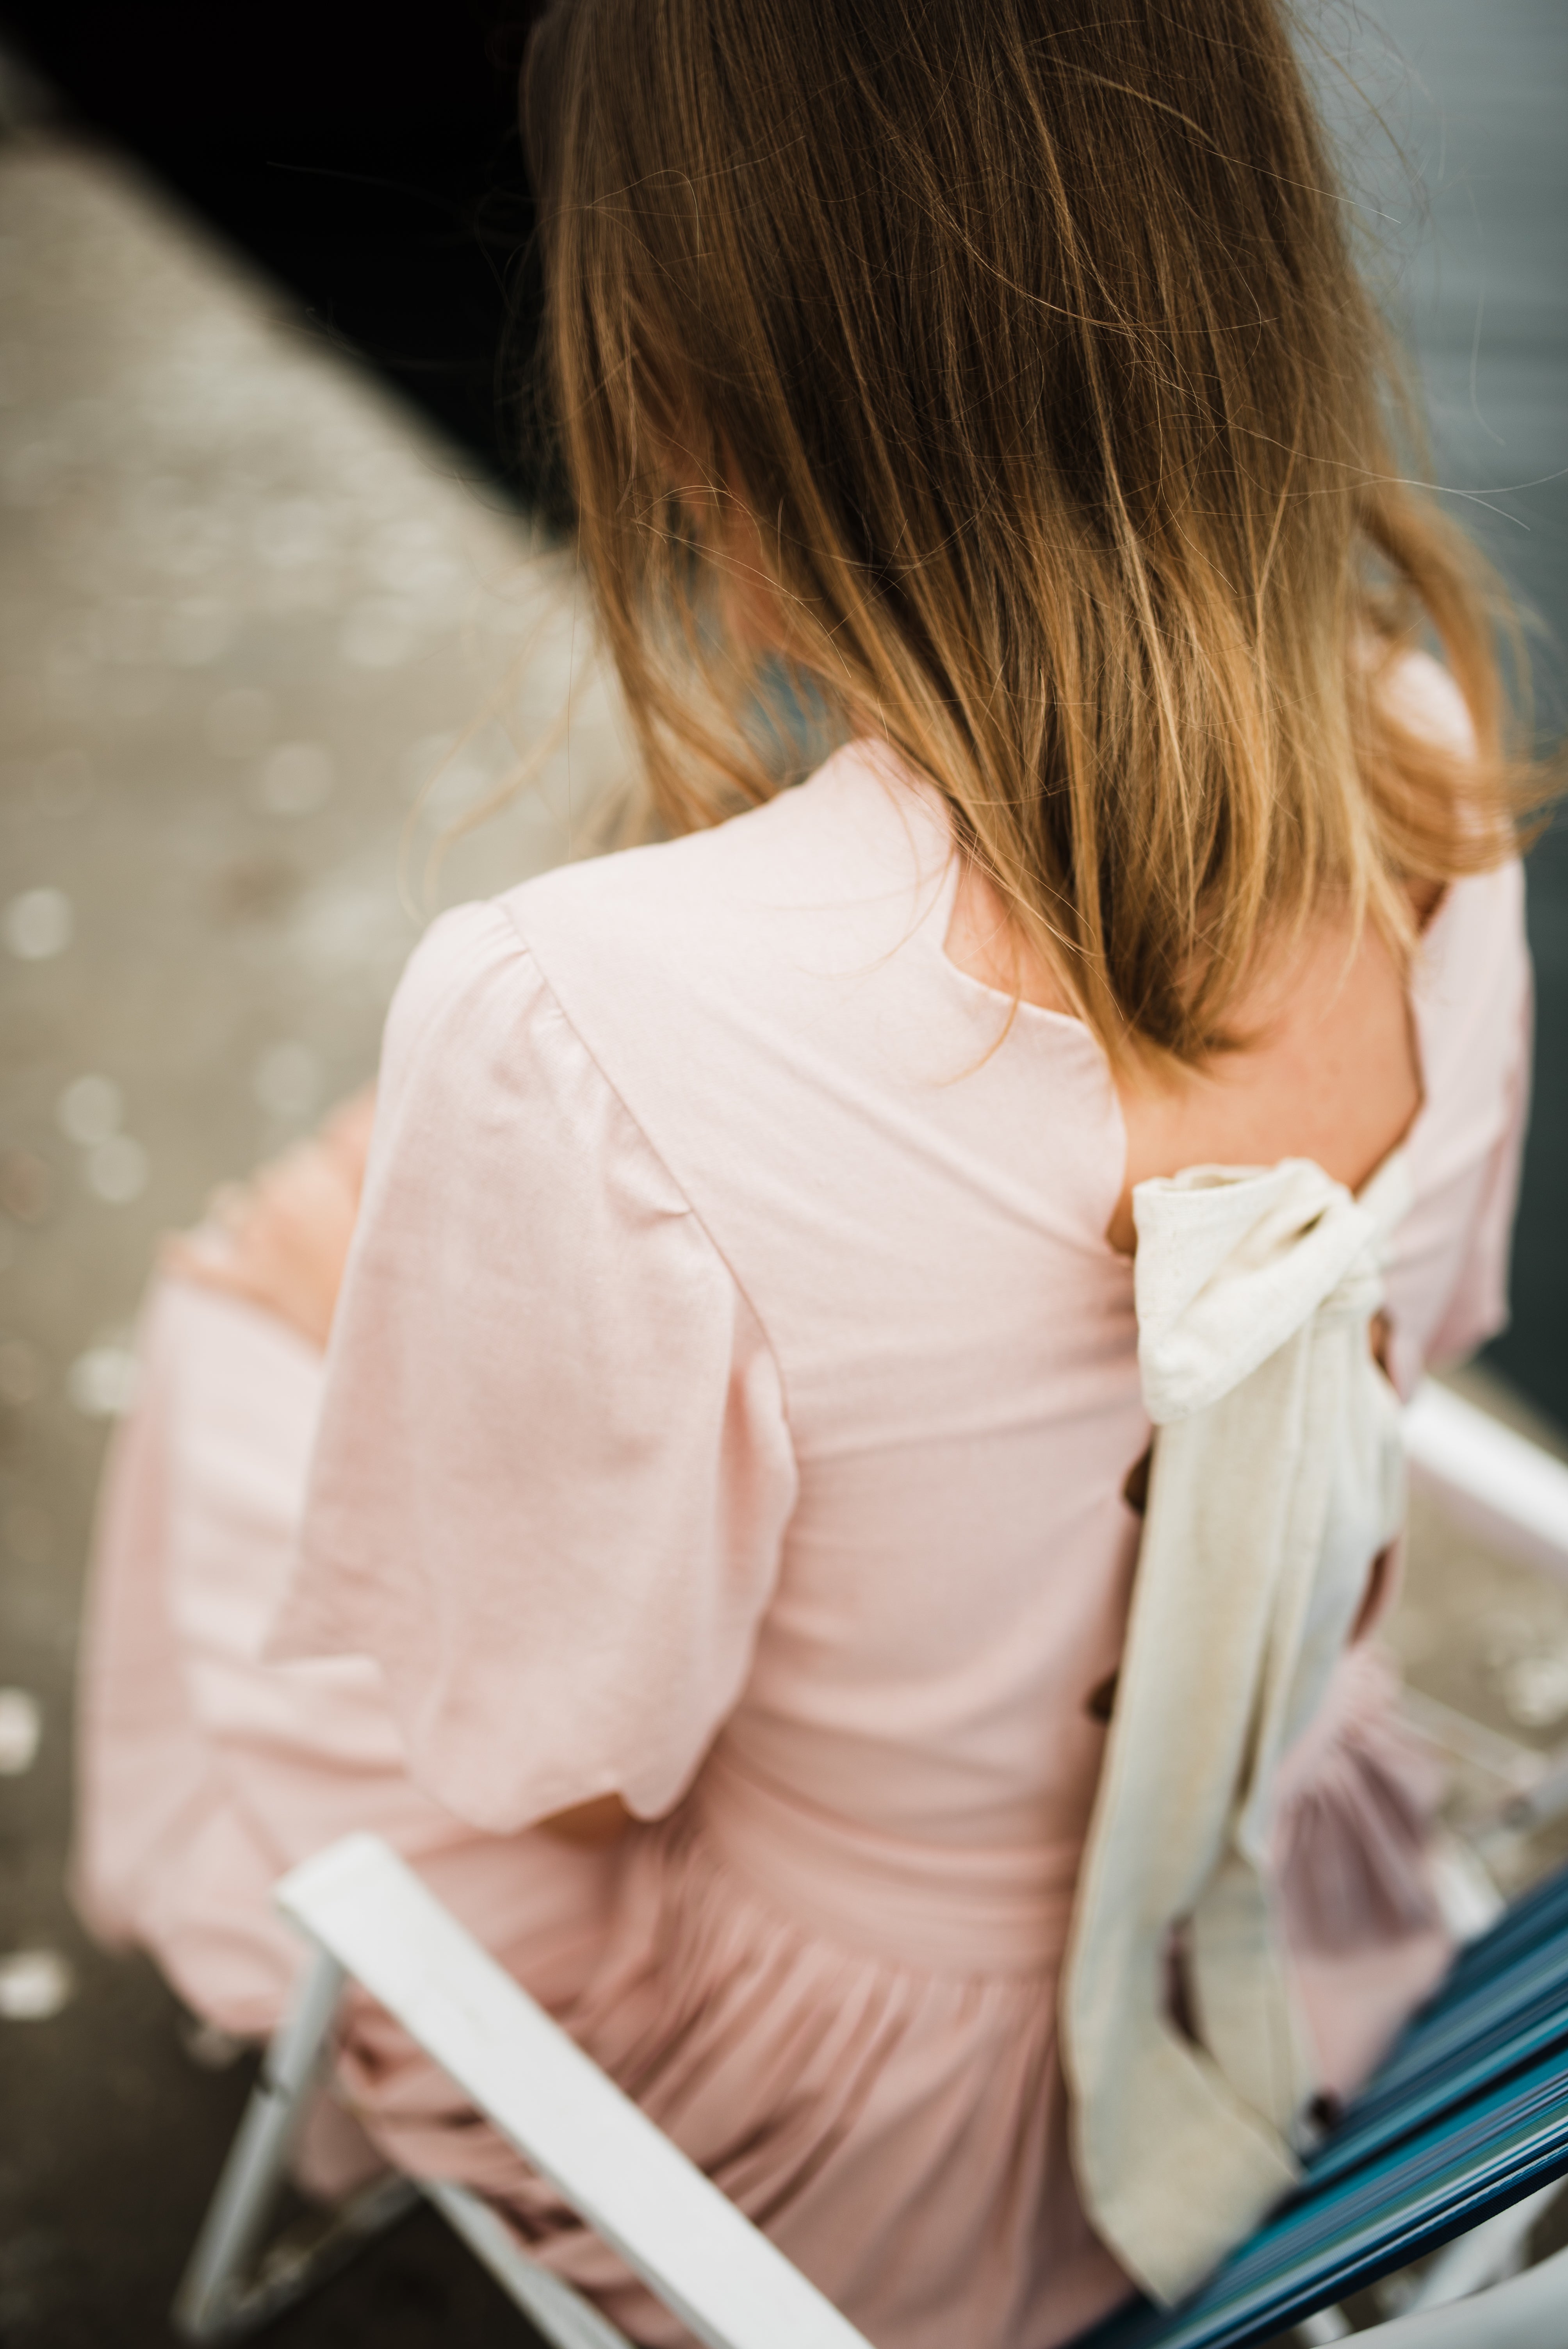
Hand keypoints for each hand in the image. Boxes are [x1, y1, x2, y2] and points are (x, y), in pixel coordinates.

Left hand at [164, 1087, 375, 1350]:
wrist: (383, 1341)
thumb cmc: (395, 1271)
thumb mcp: (385, 1203)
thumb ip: (366, 1147)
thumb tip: (370, 1092)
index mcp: (314, 1178)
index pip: (309, 1155)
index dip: (324, 1173)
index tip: (341, 1192)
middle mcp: (277, 1204)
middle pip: (273, 1179)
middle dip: (291, 1193)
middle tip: (324, 1225)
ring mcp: (255, 1247)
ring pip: (232, 1207)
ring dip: (248, 1215)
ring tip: (276, 1237)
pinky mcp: (243, 1288)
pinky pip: (199, 1268)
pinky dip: (183, 1258)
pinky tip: (169, 1248)